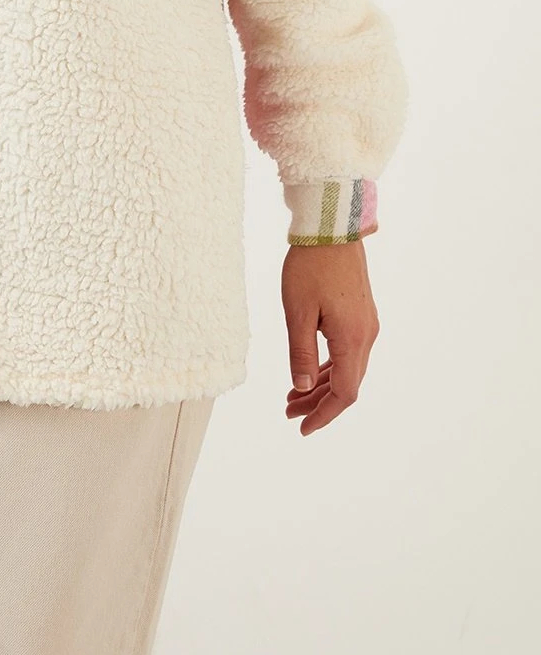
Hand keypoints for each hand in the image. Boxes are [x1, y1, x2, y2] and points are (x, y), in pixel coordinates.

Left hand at [281, 239, 379, 433]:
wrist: (332, 226)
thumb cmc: (310, 266)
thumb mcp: (297, 311)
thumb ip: (300, 352)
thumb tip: (300, 389)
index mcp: (352, 339)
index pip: (345, 393)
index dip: (324, 414)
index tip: (302, 428)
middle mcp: (366, 336)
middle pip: (346, 384)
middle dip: (318, 403)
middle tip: (289, 413)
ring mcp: (366, 324)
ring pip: (347, 368)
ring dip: (321, 385)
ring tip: (293, 396)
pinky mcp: (360, 313)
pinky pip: (347, 351)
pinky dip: (328, 366)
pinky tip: (309, 371)